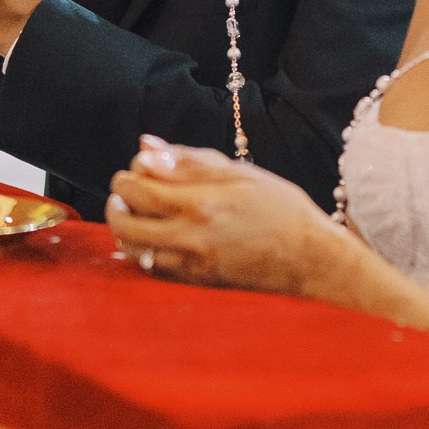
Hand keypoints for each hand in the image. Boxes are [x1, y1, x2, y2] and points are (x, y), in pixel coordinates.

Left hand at [107, 141, 341, 293]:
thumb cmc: (282, 209)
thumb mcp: (240, 173)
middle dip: (118, 200)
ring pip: (132, 248)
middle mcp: (190, 237)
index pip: (137, 189)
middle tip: (127, 190)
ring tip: (137, 211)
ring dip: (125, 227)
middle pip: (124, 220)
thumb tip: (146, 147)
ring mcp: (191, 264)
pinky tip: (154, 236)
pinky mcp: (196, 281)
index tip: (138, 167)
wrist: (310, 258)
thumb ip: (190, 160)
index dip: (128, 174)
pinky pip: (150, 268)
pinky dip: (142, 250)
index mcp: (201, 203)